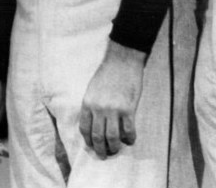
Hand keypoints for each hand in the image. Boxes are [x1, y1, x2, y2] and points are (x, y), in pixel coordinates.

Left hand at [78, 42, 144, 158]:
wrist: (122, 60)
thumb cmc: (108, 73)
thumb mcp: (93, 89)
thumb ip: (92, 105)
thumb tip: (94, 123)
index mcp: (88, 103)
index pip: (84, 129)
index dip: (88, 141)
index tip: (92, 146)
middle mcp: (98, 109)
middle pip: (97, 137)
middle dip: (100, 149)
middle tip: (104, 155)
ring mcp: (113, 110)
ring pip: (112, 138)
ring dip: (114, 148)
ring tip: (116, 150)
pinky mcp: (128, 109)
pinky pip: (128, 131)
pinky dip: (129, 139)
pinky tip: (130, 140)